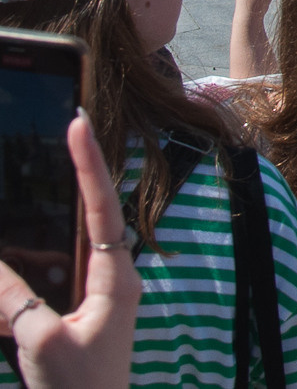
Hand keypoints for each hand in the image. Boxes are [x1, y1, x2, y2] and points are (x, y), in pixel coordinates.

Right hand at [0, 113, 141, 388]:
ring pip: (61, 252)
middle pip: (84, 221)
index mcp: (115, 279)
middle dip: (63, 188)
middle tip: (59, 141)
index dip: (88, 165)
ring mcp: (100, 296)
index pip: (100, 208)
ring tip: (29, 247)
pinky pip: (51, 282)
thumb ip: (15, 300)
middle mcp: (113, 279)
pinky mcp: (82, 313)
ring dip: (38, 240)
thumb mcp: (40, 342)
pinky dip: (27, 278)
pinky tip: (7, 286)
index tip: (78, 125)